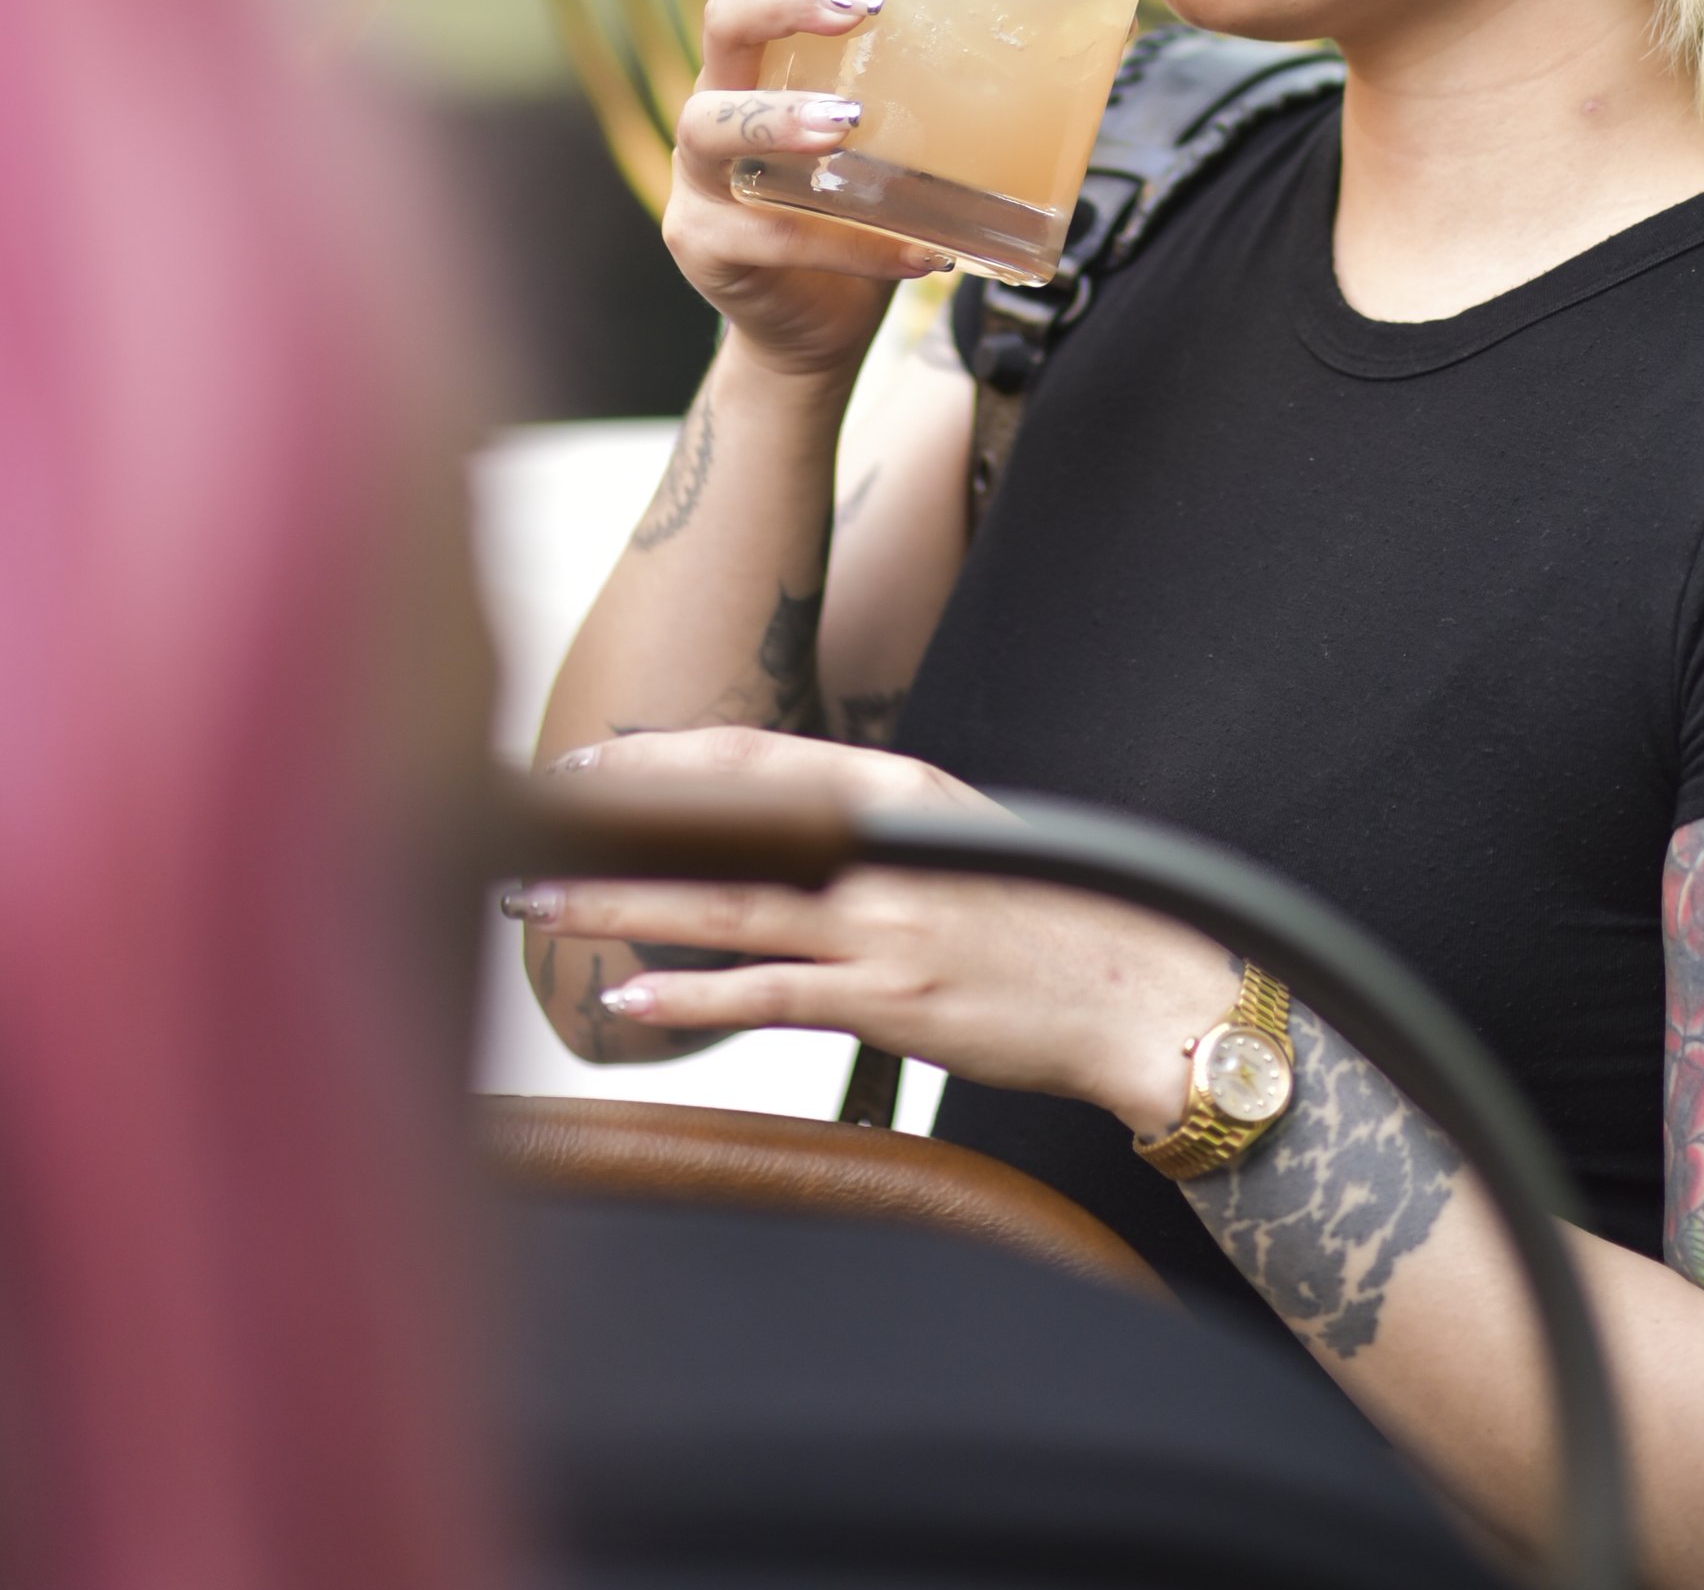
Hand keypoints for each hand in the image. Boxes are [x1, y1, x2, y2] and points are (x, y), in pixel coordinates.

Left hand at [505, 729, 1231, 1133]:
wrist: (1132, 990)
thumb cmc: (1044, 922)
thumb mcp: (956, 843)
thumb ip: (869, 833)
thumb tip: (779, 838)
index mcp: (897, 791)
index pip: (752, 759)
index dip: (658, 761)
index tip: (579, 770)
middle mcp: (882, 844)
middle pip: (719, 827)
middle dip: (610, 832)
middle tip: (518, 836)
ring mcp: (884, 922)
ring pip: (725, 904)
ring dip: (620, 906)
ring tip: (539, 907)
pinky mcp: (890, 998)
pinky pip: (769, 994)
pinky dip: (691, 994)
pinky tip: (626, 997)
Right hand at [665, 0, 948, 374]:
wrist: (819, 325)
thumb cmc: (863, 209)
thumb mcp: (895, 134)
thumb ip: (937, 88)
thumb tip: (1079, 33)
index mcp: (757, 63)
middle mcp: (716, 105)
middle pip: (720, 25)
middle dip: (783, 2)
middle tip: (860, 6)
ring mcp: (701, 179)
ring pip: (710, 127)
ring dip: (781, 118)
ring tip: (847, 122)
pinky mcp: (709, 248)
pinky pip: (770, 237)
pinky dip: (849, 243)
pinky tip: (919, 248)